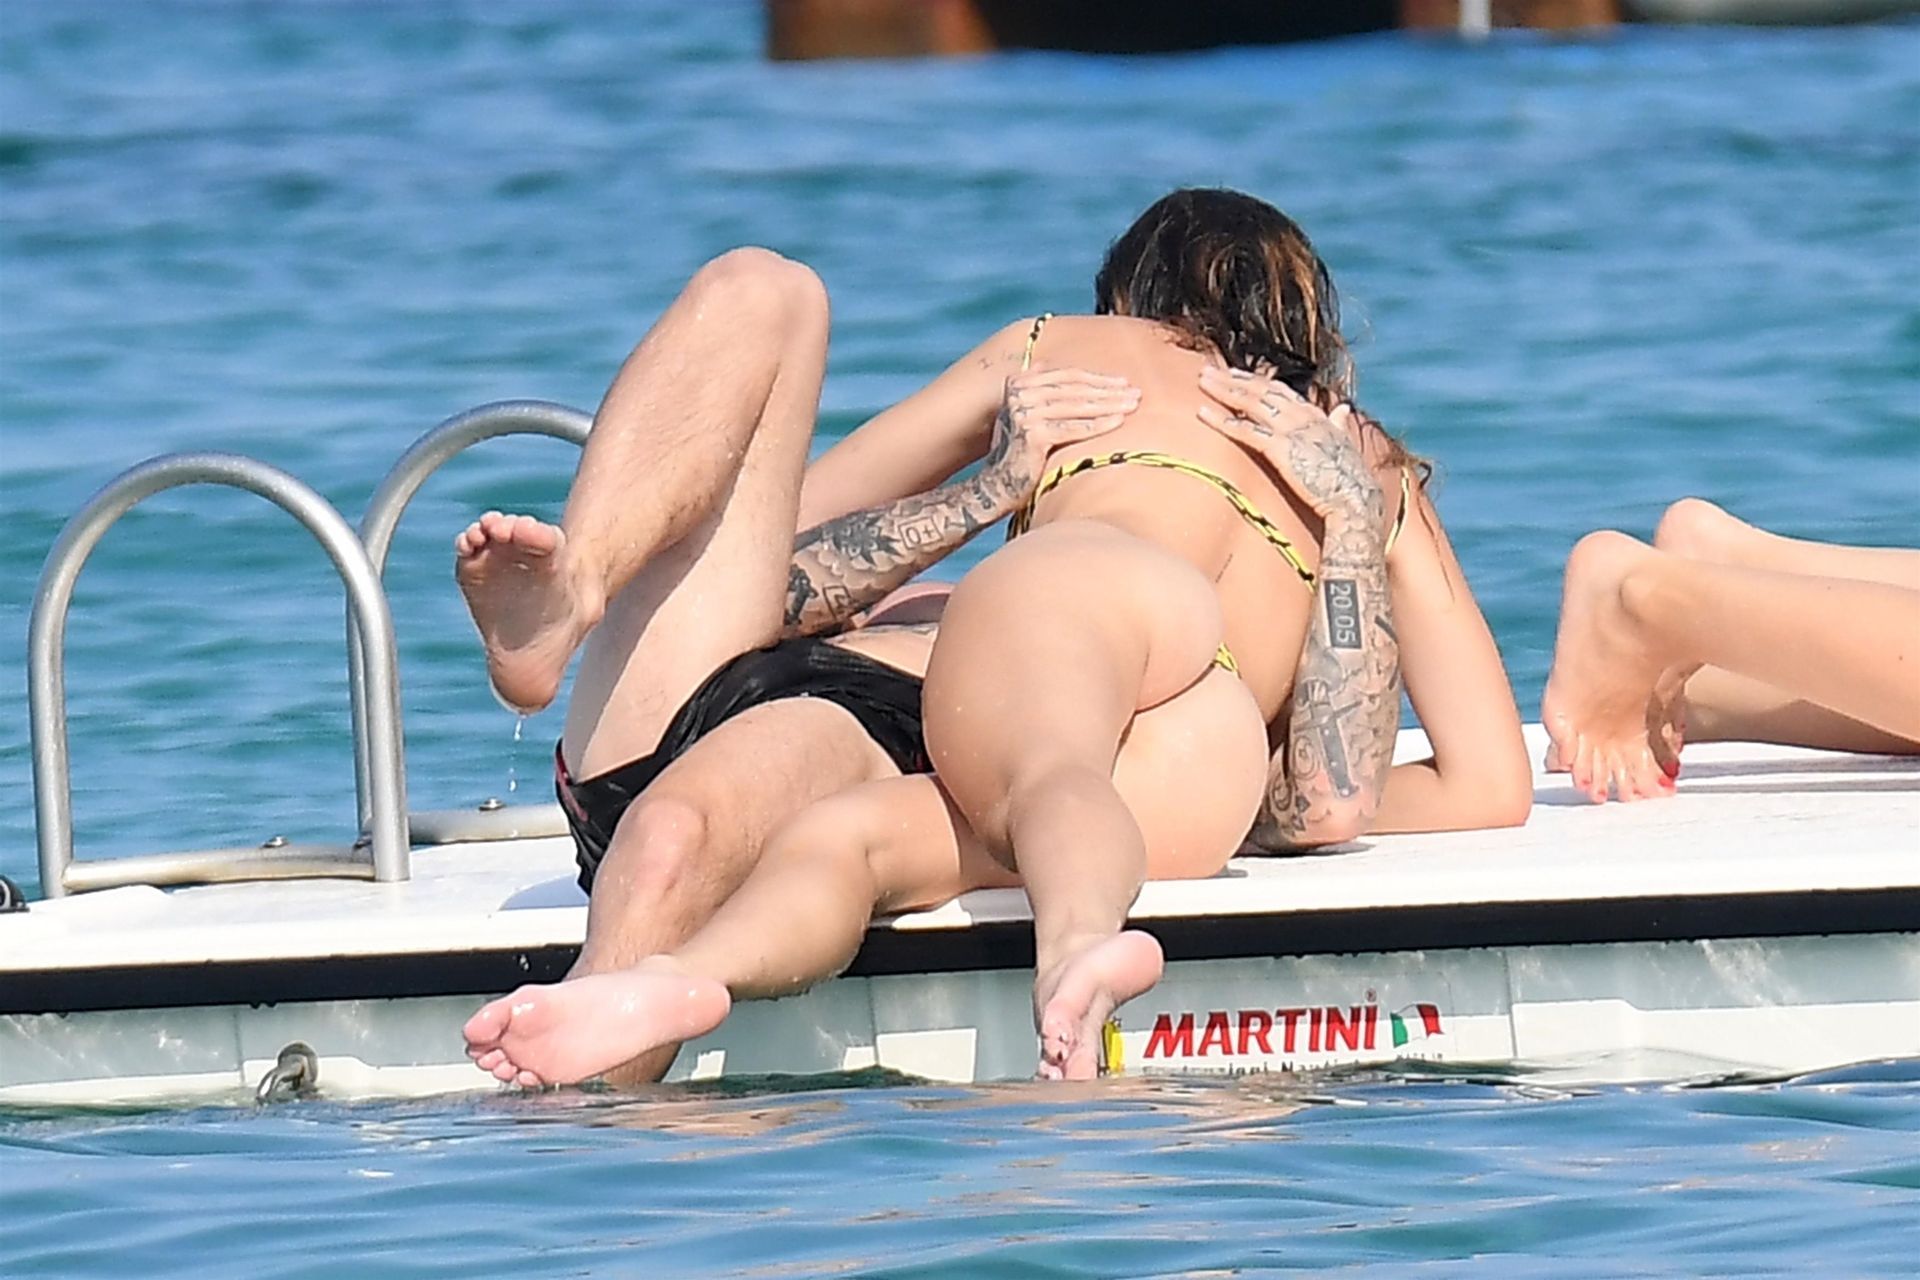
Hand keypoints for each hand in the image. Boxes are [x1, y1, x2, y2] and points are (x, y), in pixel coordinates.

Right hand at [986, 366, 1139, 497]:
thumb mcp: (1029, 415)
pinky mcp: (1031, 434)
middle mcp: (1019, 393)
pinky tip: (1119, 422)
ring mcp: (1024, 412)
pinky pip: (1073, 428)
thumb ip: (1044, 393)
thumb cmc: (1020, 452)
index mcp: (1019, 382)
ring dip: (1109, 404)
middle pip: (1074, 389)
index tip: (1123, 382)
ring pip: (1076, 406)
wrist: (997, 485)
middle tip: (1136, 393)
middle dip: (1108, 391)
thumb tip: (1072, 373)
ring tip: (1133, 405)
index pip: (1067, 376)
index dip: (1097, 378)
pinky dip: (1098, 425)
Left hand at [1196, 364, 1382, 522]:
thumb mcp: (1343, 444)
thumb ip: (1338, 424)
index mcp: (1316, 414)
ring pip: (1251, 402)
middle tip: (1208, 370)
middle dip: (1233, 378)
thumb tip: (1342, 408)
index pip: (1279, 390)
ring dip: (1223, 390)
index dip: (1255, 380)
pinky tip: (1202, 413)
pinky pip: (1245, 430)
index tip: (1234, 374)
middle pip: (1261, 389)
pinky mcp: (1280, 448)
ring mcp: (1291, 430)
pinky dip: (1222, 420)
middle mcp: (1302, 416)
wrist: (1355, 500)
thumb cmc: (1350, 479)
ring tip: (1202, 380)